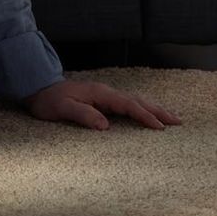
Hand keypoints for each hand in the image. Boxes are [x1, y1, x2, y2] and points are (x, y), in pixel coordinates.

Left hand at [23, 78, 181, 130]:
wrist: (38, 88)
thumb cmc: (48, 100)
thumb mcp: (61, 109)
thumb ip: (82, 115)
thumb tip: (105, 125)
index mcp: (99, 94)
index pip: (128, 105)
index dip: (144, 116)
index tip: (160, 127)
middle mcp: (106, 92)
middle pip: (138, 101)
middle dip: (159, 111)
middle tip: (178, 122)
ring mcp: (105, 95)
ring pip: (135, 101)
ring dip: (154, 109)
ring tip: (172, 119)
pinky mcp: (103, 100)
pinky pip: (128, 104)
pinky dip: (143, 109)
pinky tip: (149, 114)